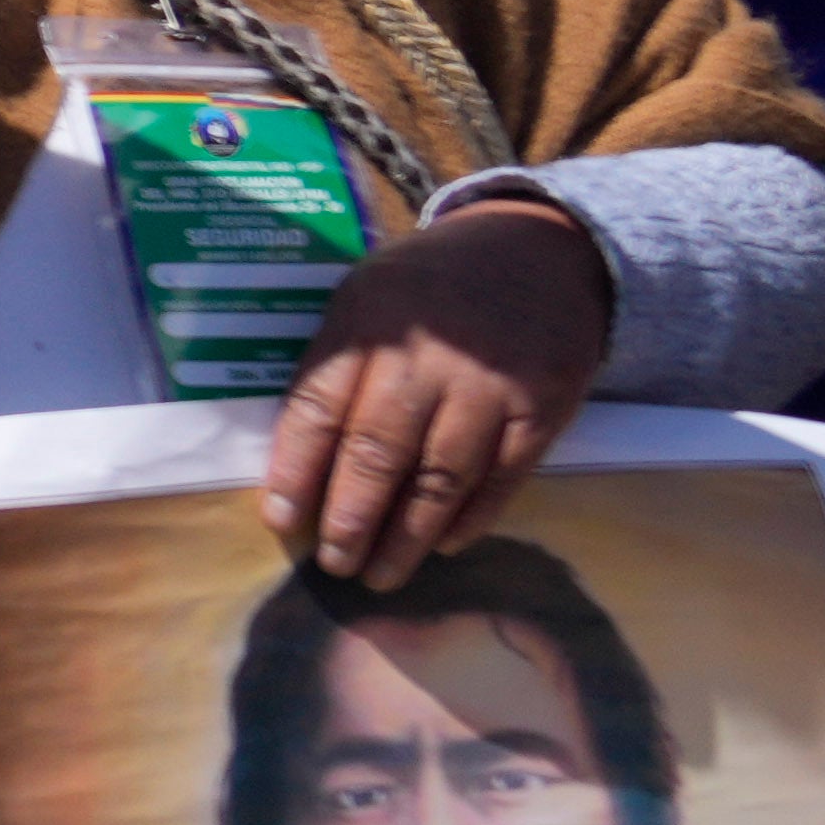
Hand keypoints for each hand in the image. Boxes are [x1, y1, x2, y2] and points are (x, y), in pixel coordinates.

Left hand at [265, 197, 609, 580]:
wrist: (542, 248)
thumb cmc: (434, 282)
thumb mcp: (369, 294)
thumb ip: (337, 362)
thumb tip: (300, 454)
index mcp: (367, 320)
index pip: (319, 407)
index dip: (296, 470)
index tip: (281, 521)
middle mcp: (427, 356)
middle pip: (377, 450)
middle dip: (350, 517)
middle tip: (333, 565)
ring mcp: (488, 384)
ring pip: (439, 476)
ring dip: (407, 534)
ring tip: (382, 575)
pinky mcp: (542, 406)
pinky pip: (502, 476)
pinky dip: (473, 516)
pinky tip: (445, 544)